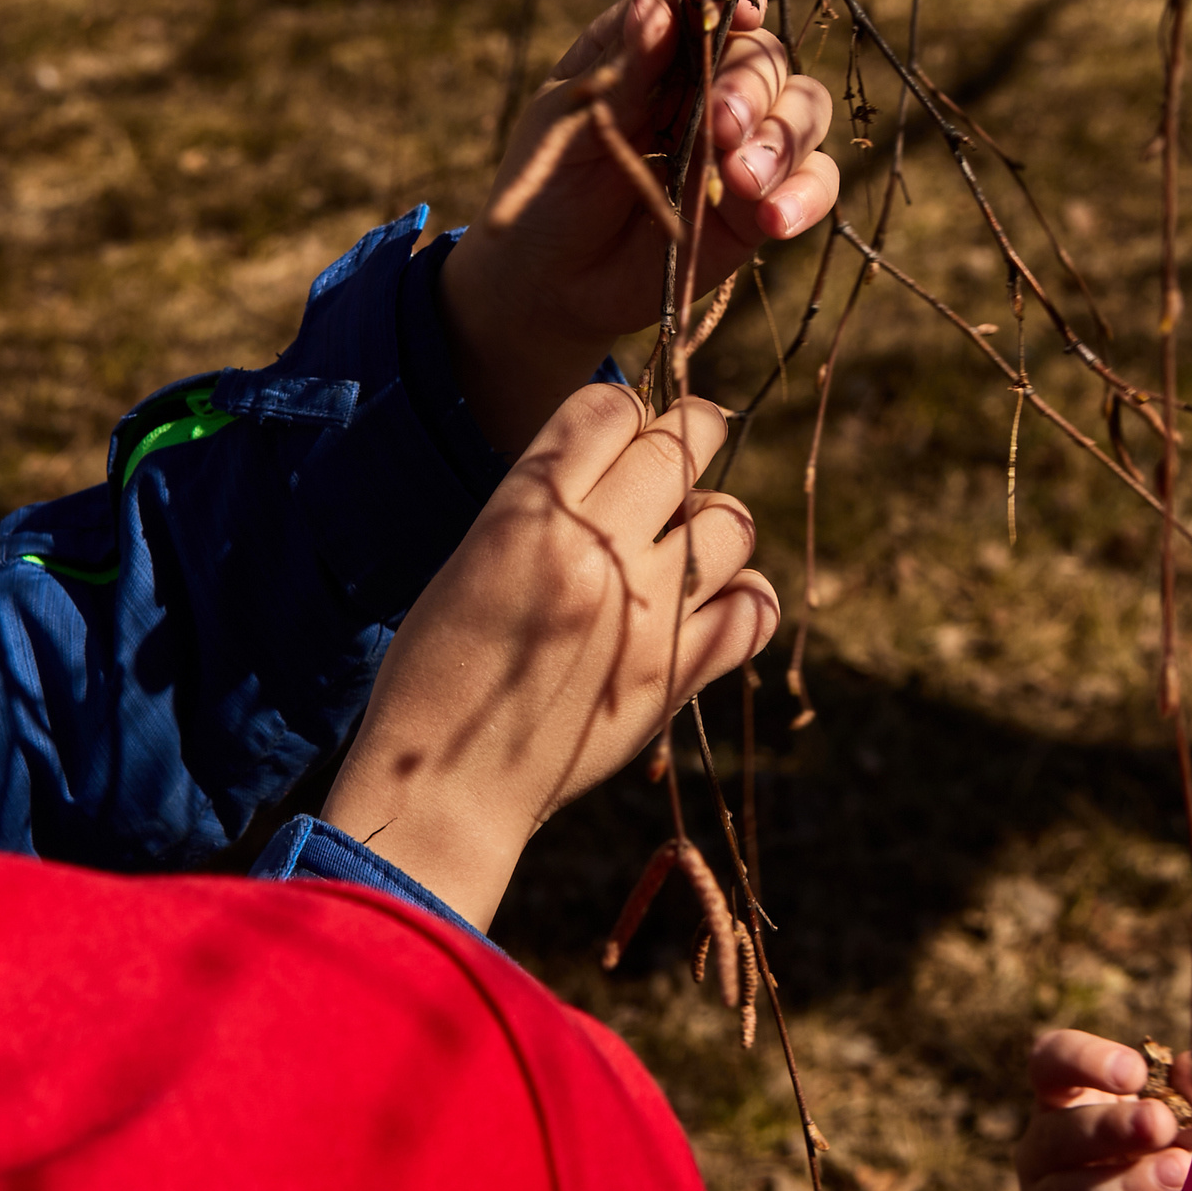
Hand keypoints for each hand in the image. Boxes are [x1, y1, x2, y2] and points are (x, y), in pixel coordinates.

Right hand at [322, 387, 778, 927]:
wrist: (448, 784)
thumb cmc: (437, 671)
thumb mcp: (471, 559)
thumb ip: (542, 507)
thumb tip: (619, 464)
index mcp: (527, 510)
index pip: (609, 406)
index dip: (624, 412)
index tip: (623, 436)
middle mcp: (594, 546)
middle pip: (684, 442)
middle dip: (689, 439)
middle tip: (679, 461)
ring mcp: (646, 610)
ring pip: (730, 521)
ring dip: (714, 525)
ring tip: (683, 550)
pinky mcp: (679, 672)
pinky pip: (754, 606)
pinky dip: (743, 599)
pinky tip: (713, 608)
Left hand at [442, 0, 839, 452]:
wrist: (546, 281)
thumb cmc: (545, 188)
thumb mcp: (568, 126)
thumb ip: (620, 71)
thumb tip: (654, 6)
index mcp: (656, 52)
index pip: (705, 2)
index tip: (739, 12)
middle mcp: (709, 87)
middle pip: (765, 57)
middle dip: (751, 86)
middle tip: (720, 125)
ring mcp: (741, 146)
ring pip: (804, 111)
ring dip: (782, 139)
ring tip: (738, 179)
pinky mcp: (760, 206)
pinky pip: (814, 184)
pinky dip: (805, 195)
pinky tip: (771, 219)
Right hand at [1015, 1030, 1191, 1190]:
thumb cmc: (1186, 1174)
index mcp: (1068, 1104)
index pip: (1049, 1064)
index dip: (1081, 1061)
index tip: (1135, 1072)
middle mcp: (1042, 1155)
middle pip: (1054, 1134)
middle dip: (1109, 1128)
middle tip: (1161, 1124)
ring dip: (1123, 1183)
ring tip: (1179, 1175)